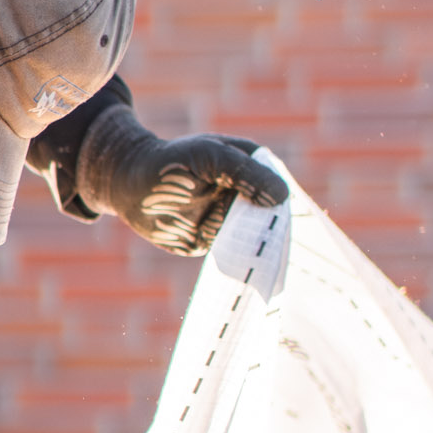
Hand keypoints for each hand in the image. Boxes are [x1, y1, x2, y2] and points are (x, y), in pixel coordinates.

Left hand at [75, 105, 286, 255]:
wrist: (131, 187)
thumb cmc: (170, 163)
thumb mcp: (211, 158)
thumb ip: (246, 174)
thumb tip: (282, 197)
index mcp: (251, 166)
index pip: (279, 185)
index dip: (289, 203)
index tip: (300, 222)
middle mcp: (246, 192)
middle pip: (274, 214)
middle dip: (281, 231)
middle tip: (291, 250)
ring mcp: (232, 216)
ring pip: (258, 235)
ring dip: (266, 249)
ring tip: (278, 266)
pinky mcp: (217, 238)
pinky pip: (237, 251)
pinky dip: (246, 261)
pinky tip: (256, 274)